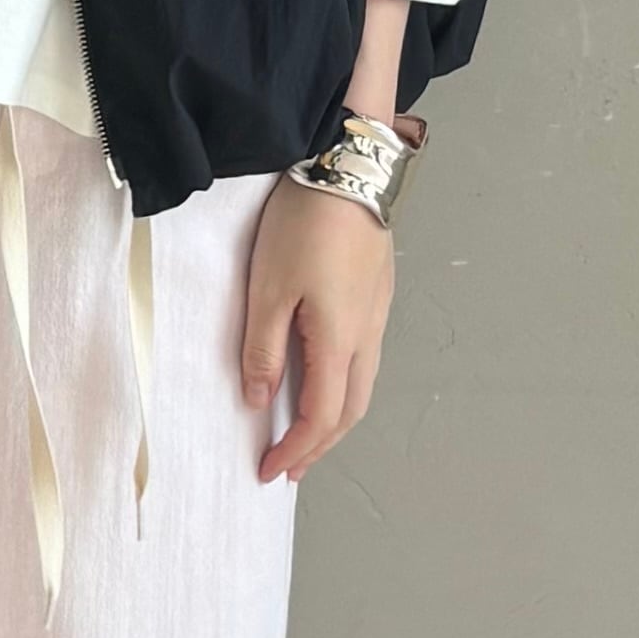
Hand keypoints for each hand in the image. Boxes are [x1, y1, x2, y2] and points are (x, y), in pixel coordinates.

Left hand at [242, 167, 395, 481]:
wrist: (349, 167)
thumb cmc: (305, 225)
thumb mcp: (268, 290)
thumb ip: (263, 351)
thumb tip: (260, 400)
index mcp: (339, 341)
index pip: (321, 418)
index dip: (296, 451)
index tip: (268, 471)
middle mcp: (367, 335)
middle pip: (350, 412)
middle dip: (319, 446)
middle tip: (289, 466)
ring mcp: (378, 314)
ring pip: (362, 387)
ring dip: (334, 419)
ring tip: (306, 435)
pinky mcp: (377, 294)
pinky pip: (365, 359)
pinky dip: (343, 387)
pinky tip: (323, 381)